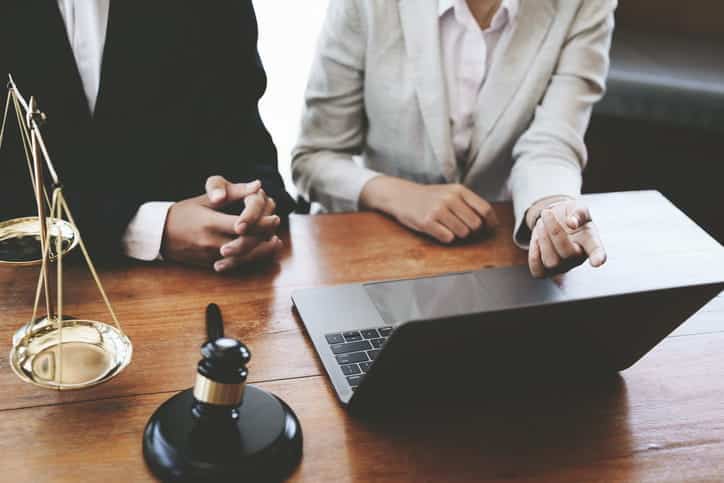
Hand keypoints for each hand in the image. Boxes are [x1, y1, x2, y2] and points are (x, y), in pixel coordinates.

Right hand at [162, 176, 282, 270]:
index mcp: (210, 223)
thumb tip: (257, 185)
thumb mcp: (205, 199)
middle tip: (276, 224)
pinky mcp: (209, 264)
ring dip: (262, 251)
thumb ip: (233, 193)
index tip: (273, 216)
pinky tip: (261, 252)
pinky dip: (251, 259)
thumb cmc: (182, 213)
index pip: (243, 226)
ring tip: (275, 241)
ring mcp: (210, 255)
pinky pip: (235, 265)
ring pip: (243, 258)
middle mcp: (211, 242)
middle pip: (246, 243)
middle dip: (264, 235)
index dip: (261, 223)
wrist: (158, 234)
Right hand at [360, 176, 498, 242]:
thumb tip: (488, 220)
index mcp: (459, 190)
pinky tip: (438, 229)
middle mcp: (450, 198)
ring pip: (462, 233)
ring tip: (447, 226)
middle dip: (472, 231)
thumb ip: (468, 203)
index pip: (484, 209)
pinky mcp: (427, 222)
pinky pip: (448, 238)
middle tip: (462, 228)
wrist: (402, 196)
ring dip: (458, 234)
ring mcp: (438, 210)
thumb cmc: (428, 197)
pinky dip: (446, 237)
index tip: (491, 228)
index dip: (491, 222)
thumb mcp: (450, 192)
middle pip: (475, 224)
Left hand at [528, 198, 606, 277]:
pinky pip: (538, 271)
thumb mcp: (578, 207)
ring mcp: (562, 266)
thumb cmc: (570, 215)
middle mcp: (578, 258)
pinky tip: (536, 241)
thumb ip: (578, 212)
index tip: (597, 261)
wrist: (555, 220)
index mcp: (591, 242)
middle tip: (546, 213)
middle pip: (567, 254)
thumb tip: (572, 223)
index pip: (597, 251)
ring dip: (542, 240)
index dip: (598, 257)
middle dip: (554, 231)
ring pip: (551, 262)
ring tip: (541, 223)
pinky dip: (533, 257)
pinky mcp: (546, 270)